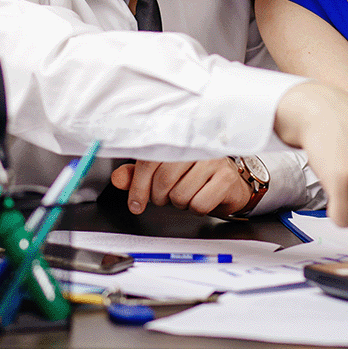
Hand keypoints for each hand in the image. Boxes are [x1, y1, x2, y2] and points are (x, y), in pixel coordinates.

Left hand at [110, 158, 250, 215]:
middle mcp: (196, 146)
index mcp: (177, 140)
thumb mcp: (162, 174)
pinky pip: (199, 204)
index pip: (149, 161)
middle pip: (164, 179)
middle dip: (160, 197)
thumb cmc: (194, 177)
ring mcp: (213, 160)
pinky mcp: (226, 178)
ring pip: (181, 194)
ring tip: (187, 194)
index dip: (138, 185)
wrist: (229, 184)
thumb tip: (118, 179)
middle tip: (167, 197)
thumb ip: (137, 175)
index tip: (136, 203)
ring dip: (180, 203)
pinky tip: (201, 197)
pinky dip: (196, 208)